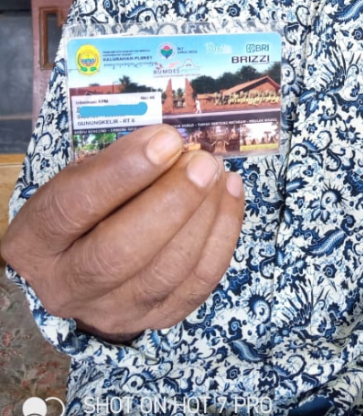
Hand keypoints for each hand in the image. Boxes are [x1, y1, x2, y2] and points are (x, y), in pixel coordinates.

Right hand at [0, 125, 243, 341]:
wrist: (81, 272)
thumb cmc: (84, 213)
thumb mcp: (79, 181)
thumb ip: (116, 164)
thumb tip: (169, 145)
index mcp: (36, 242)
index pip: (73, 208)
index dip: (122, 172)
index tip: (165, 140)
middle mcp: (67, 286)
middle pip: (119, 252)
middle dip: (172, 201)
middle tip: (202, 163)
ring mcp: (112, 310)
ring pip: (166, 272)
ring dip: (204, 216)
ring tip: (218, 173)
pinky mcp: (155, 319)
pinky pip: (198, 283)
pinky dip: (223, 235)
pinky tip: (229, 193)